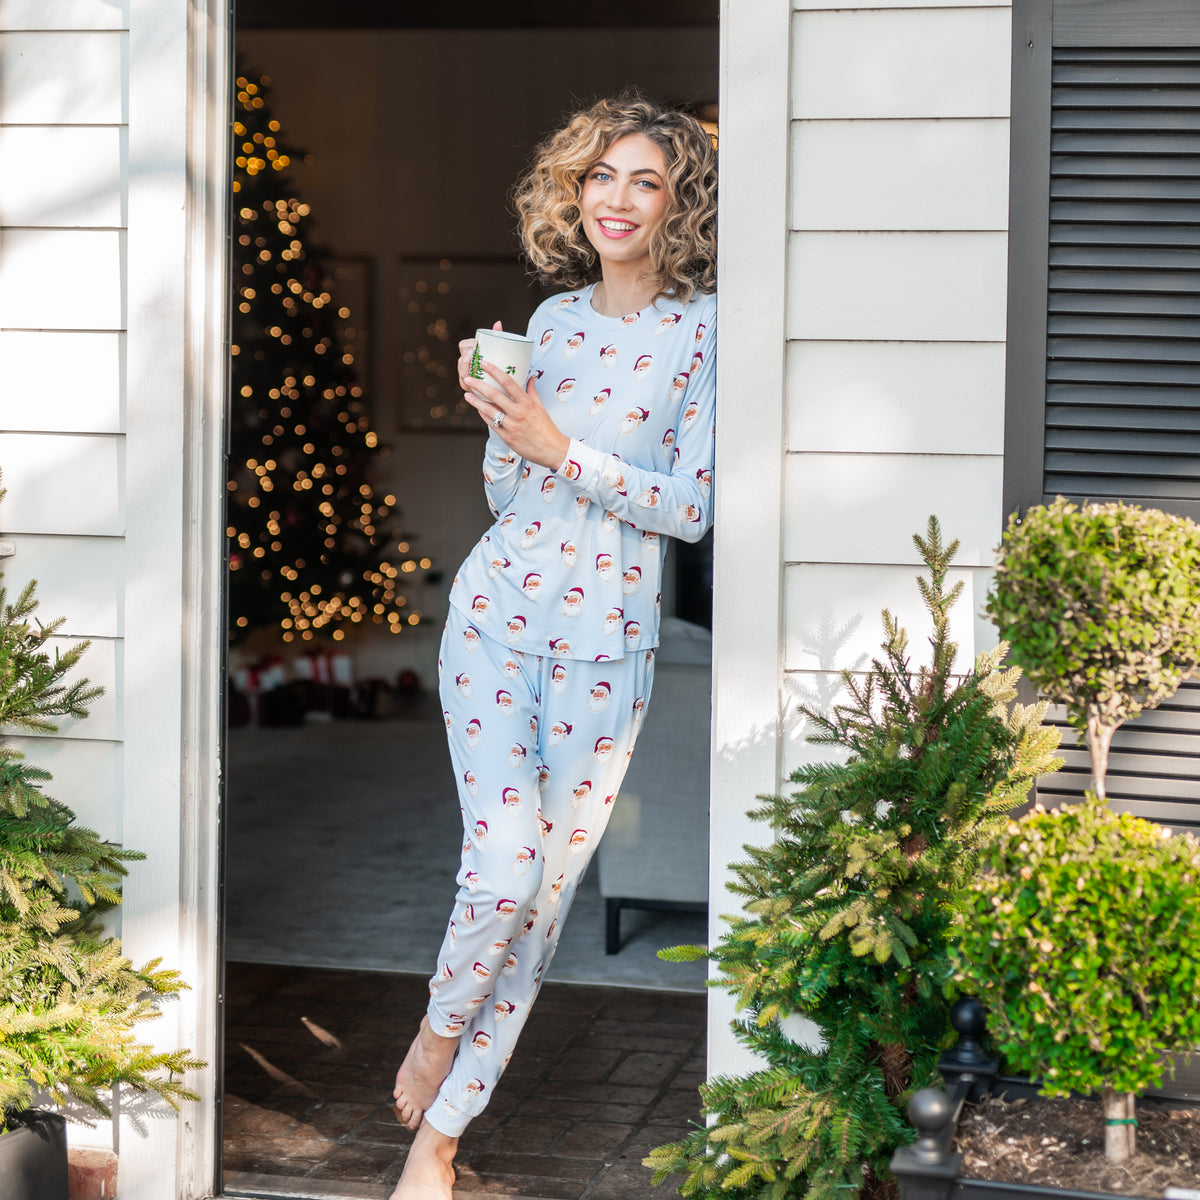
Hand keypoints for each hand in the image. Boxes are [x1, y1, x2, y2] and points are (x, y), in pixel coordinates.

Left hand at [460, 325, 569, 471]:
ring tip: (467, 395)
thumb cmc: (547, 428)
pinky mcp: (507, 438)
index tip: (484, 364)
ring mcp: (511, 426)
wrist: (552, 450)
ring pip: (489, 411)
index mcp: (527, 403)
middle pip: (494, 395)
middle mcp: (518, 413)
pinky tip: (478, 410)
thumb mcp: (541, 407)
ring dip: (476, 402)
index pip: (508, 382)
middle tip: (468, 379)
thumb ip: (532, 392)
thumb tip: (530, 378)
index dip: (494, 371)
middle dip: (478, 386)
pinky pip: (492, 424)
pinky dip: (484, 416)